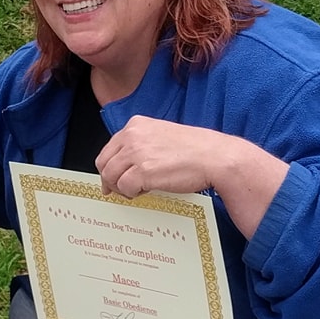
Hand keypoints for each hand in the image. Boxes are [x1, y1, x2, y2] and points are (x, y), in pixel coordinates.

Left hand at [96, 122, 288, 240]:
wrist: (214, 157)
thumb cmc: (195, 149)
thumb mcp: (162, 136)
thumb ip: (141, 145)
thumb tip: (124, 166)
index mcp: (136, 124)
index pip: (109, 148)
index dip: (110, 166)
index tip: (114, 178)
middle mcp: (133, 135)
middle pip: (104, 163)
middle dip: (111, 179)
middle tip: (122, 190)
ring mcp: (137, 153)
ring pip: (111, 176)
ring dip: (121, 188)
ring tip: (137, 191)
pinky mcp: (143, 171)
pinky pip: (125, 188)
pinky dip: (132, 194)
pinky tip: (147, 191)